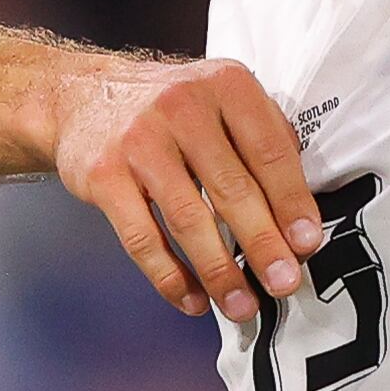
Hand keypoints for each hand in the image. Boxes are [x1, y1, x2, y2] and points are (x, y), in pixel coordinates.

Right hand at [49, 56, 321, 325]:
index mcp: (225, 85)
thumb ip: (264, 138)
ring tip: (241, 304)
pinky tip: (191, 298)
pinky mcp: (103, 175)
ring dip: (219, 272)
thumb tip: (300, 212)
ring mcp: (139, 142)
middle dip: (263, 245)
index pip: (270, 152)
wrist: (83, 95)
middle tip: (283, 283)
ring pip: (188, 220)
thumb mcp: (222, 96)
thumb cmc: (167, 105)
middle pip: (232, 189)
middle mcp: (182, 107)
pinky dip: (169, 277)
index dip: (293, 203)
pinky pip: (142, 238)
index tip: (307, 244)